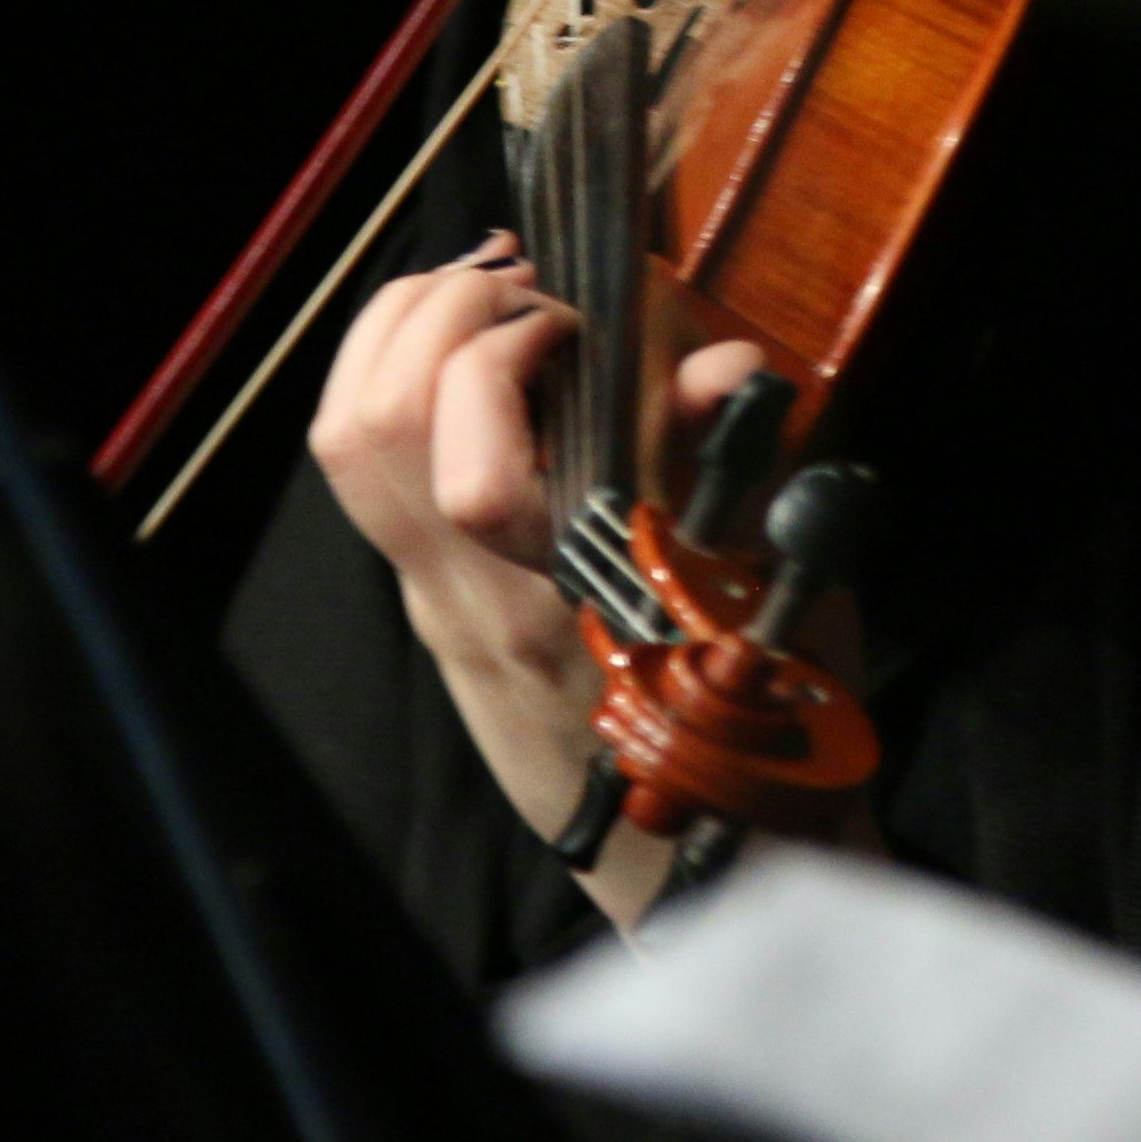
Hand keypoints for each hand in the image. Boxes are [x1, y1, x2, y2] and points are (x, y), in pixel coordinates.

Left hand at [305, 240, 797, 925]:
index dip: (526, 350)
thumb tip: (723, 364)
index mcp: (574, 606)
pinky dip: (396, 378)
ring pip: (348, 444)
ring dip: (403, 336)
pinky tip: (472, 353)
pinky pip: (367, 471)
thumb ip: (745, 467)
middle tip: (530, 281)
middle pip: (377, 432)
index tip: (597, 310)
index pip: (481, 467)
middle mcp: (478, 605)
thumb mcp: (791, 593)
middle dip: (446, 312)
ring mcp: (438, 606)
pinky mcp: (429, 602)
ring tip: (489, 292)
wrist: (704, 861)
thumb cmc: (764, 728)